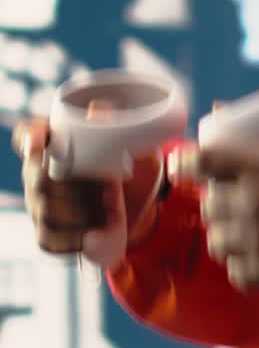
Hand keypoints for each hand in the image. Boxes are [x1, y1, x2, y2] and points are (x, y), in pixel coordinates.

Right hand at [12, 115, 162, 265]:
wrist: (141, 208)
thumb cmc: (132, 168)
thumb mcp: (135, 145)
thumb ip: (119, 126)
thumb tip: (100, 107)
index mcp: (55, 145)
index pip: (28, 135)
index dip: (30, 137)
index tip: (40, 141)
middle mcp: (37, 174)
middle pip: (39, 180)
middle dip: (78, 187)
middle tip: (112, 188)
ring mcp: (38, 205)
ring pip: (47, 213)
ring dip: (84, 213)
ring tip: (113, 208)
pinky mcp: (46, 234)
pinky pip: (51, 239)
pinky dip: (80, 237)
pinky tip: (100, 229)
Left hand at [168, 128, 258, 289]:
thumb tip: (219, 110)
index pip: (203, 161)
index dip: (186, 162)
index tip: (185, 165)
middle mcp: (256, 204)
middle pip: (209, 204)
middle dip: (218, 198)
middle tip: (235, 194)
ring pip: (217, 240)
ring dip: (227, 231)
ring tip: (245, 226)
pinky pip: (236, 271)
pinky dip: (242, 263)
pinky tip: (256, 253)